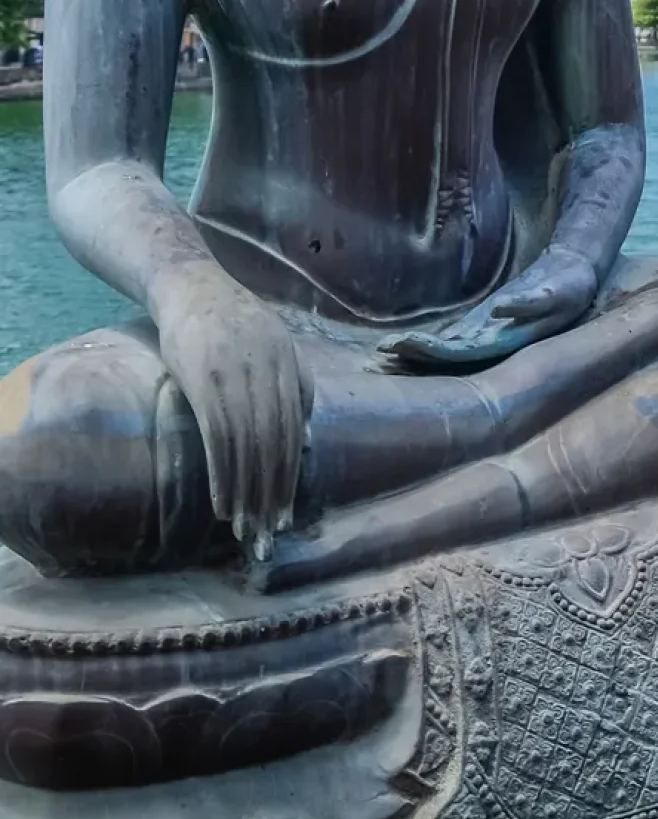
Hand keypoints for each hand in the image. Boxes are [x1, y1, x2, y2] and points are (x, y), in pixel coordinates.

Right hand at [154, 270, 309, 561]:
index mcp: (289, 368)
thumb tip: (303, 443)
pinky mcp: (203, 383)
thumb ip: (296, 390)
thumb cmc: (236, 323)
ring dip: (246, 491)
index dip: (290, 476)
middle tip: (268, 530)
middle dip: (272, 491)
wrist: (193, 287)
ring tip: (245, 526)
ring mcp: (236, 379)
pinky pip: (218, 438)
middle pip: (274, 445)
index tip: (287, 511)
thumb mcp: (278, 349)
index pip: (293, 434)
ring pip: (247, 446)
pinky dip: (222, 474)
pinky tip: (222, 501)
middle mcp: (268, 375)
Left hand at [379, 247, 599, 371]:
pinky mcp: (480, 326)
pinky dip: (425, 344)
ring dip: (416, 354)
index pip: (462, 353)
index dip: (433, 352)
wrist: (572, 279)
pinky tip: (403, 344)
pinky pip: (448, 341)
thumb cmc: (568, 285)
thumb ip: (529, 302)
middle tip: (382, 352)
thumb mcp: (556, 291)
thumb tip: (500, 308)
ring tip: (384, 352)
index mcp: (507, 341)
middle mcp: (492, 345)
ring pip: (444, 353)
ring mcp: (484, 337)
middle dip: (415, 355)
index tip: (405, 344)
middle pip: (446, 357)